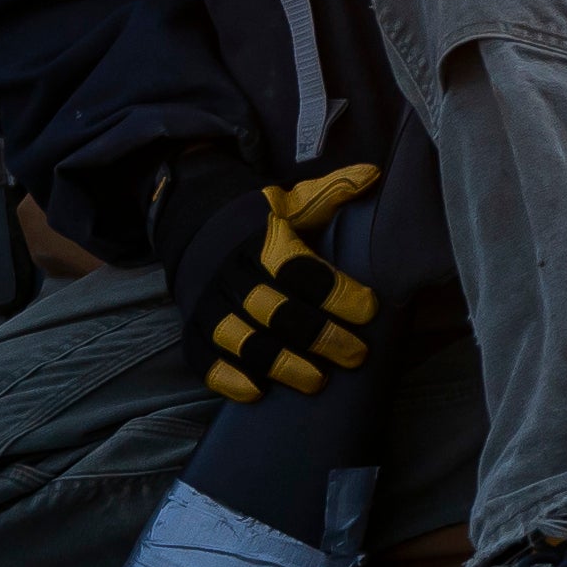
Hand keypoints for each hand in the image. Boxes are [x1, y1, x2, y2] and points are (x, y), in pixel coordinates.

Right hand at [150, 148, 382, 402]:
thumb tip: (373, 174)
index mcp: (263, 240)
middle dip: (318, 336)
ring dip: (280, 363)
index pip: (299, 268)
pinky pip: (204, 361)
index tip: (370, 309)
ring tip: (317, 381)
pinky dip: (228, 378)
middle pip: (274, 310)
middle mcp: (233, 274)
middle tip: (355, 354)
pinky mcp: (193, 331)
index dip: (335, 292)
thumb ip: (332, 192)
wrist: (197, 226)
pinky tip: (258, 391)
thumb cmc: (262, 221)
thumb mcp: (294, 202)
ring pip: (241, 339)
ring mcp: (210, 304)